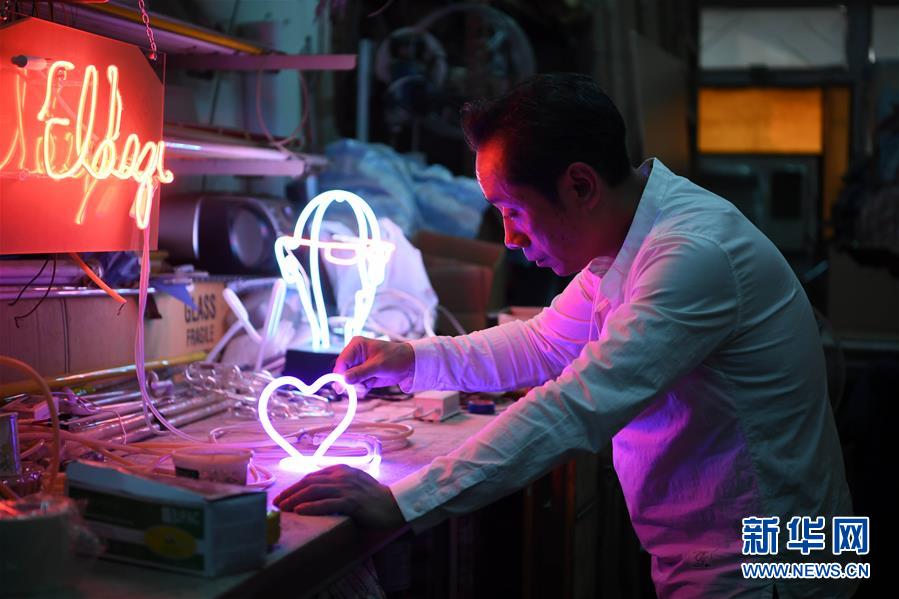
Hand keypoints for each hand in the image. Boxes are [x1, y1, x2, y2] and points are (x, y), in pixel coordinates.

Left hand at [273, 465, 405, 528]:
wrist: (393, 504)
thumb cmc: (372, 497)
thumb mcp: (352, 483)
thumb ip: (336, 483)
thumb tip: (314, 490)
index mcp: (340, 470)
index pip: (311, 476)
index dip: (294, 486)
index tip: (282, 496)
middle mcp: (342, 476)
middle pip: (309, 482)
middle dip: (290, 493)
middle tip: (276, 503)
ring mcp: (347, 488)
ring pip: (315, 491)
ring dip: (295, 499)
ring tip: (283, 508)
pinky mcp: (352, 501)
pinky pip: (327, 503)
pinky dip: (311, 507)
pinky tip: (299, 511)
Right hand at [334, 337, 413, 394]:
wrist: (409, 364)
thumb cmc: (396, 357)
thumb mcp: (379, 365)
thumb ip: (361, 372)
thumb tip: (345, 379)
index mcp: (356, 346)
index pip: (341, 361)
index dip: (340, 374)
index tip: (342, 386)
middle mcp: (355, 356)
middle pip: (343, 372)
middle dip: (350, 381)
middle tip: (360, 385)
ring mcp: (358, 366)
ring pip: (349, 380)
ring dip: (358, 385)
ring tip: (370, 381)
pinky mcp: (363, 375)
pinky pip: (356, 384)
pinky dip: (362, 387)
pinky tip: (372, 382)